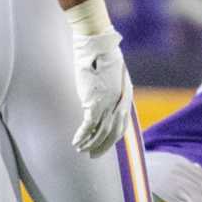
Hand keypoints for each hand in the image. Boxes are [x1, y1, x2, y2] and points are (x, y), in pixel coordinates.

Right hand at [70, 28, 131, 154]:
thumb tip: (105, 96)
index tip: (104, 145)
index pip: (122, 125)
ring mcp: (107, 104)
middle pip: (113, 132)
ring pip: (100, 132)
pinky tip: (76, 142)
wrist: (97, 45)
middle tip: (92, 156)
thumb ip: (112, 89)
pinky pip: (89, 126)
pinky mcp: (94, 103)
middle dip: (102, 146)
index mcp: (126, 97)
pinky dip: (82, 136)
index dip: (113, 138)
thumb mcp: (113, 75)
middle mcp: (119, 103)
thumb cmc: (103, 55)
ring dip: (90, 143)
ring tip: (81, 150)